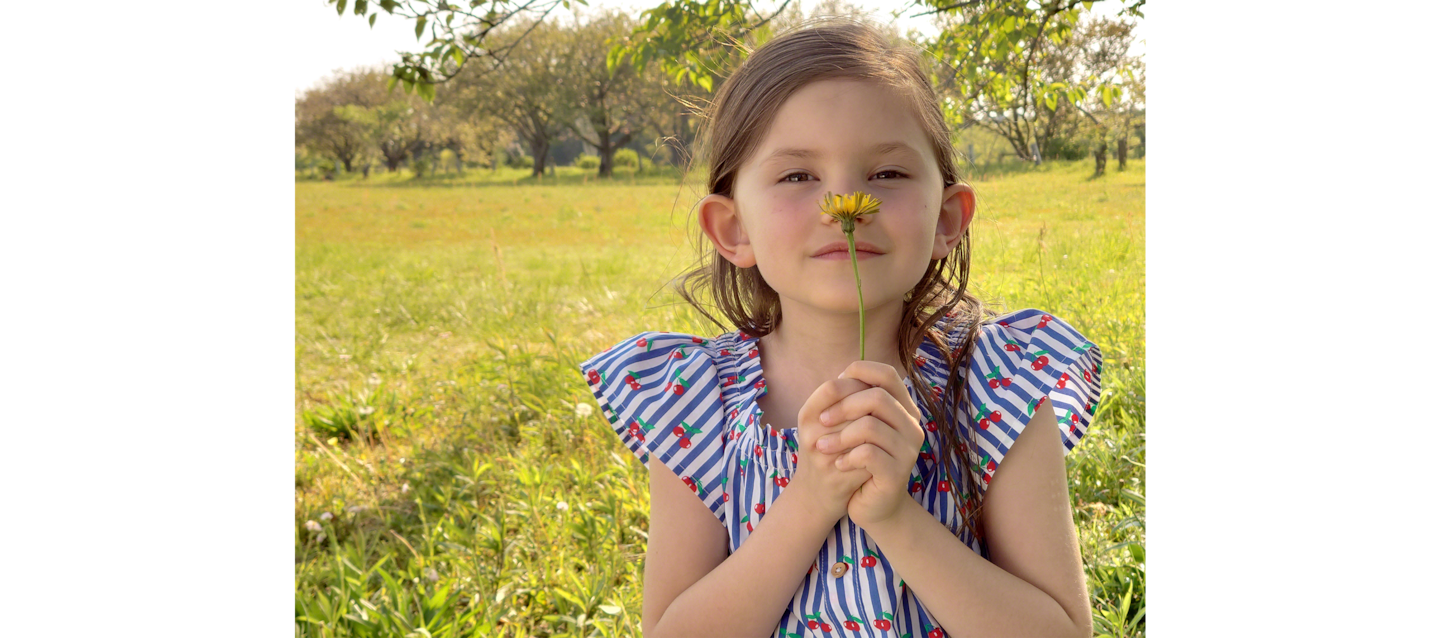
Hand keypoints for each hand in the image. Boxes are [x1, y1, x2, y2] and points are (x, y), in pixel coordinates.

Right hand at [791, 375, 875, 523]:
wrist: (814, 496)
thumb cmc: (825, 450)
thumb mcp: (823, 420)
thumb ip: (842, 397)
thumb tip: (870, 370)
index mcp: (807, 415)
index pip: (834, 387)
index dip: (859, 385)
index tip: (872, 391)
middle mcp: (810, 434)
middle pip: (852, 408)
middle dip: (874, 409)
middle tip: (885, 411)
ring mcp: (824, 458)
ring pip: (863, 432)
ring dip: (881, 429)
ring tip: (888, 427)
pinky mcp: (839, 479)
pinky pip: (869, 457)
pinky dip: (881, 452)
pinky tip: (886, 449)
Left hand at [816, 361, 925, 528]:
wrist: (869, 504)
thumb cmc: (857, 460)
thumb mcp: (850, 425)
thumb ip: (849, 400)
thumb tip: (839, 379)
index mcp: (903, 408)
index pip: (887, 374)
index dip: (858, 373)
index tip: (832, 389)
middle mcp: (912, 425)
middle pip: (877, 397)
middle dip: (842, 406)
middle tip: (821, 421)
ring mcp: (909, 450)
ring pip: (870, 426)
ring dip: (839, 435)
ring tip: (823, 447)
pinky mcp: (898, 473)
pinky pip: (868, 454)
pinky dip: (847, 457)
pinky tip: (839, 463)